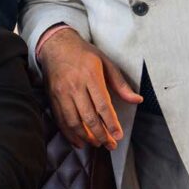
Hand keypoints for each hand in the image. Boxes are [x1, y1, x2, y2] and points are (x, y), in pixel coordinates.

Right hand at [39, 28, 141, 148]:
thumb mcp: (105, 62)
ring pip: (73, 121)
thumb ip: (120, 84)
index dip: (111, 124)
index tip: (118, 136)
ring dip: (85, 137)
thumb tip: (137, 99)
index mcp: (90, 76)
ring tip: (96, 144)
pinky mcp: (52, 96)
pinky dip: (68, 133)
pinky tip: (78, 141)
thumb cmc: (83, 53)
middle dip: (101, 135)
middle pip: (89, 117)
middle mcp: (75, 86)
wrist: (55, 44)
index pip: (103, 106)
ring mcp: (61, 92)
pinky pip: (60, 119)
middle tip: (110, 145)